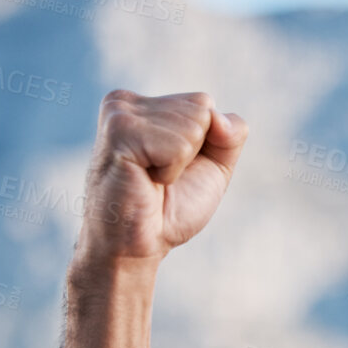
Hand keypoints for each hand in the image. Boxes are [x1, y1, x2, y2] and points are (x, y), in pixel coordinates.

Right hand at [74, 90, 247, 266]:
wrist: (136, 245)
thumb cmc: (170, 209)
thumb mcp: (213, 166)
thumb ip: (229, 134)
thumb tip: (219, 116)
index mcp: (142, 105)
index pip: (203, 102)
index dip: (206, 143)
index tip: (174, 168)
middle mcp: (125, 102)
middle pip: (200, 109)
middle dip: (194, 152)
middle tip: (160, 178)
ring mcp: (118, 113)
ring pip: (193, 125)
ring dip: (180, 164)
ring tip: (150, 179)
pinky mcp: (118, 131)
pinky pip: (178, 145)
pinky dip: (171, 171)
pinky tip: (144, 180)